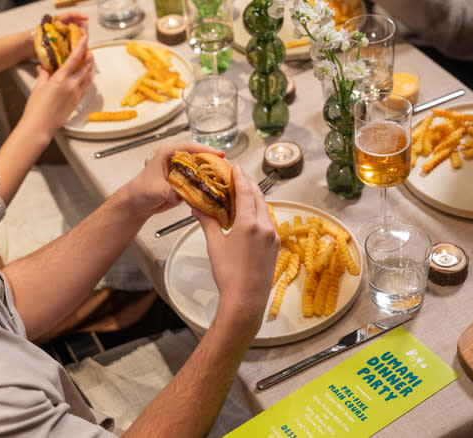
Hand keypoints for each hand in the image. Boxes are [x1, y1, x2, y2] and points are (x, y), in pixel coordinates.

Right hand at [20, 34, 93, 137]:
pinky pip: (85, 87)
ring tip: (88, 62)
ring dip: (89, 68)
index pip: (74, 58)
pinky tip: (84, 77)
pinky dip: (86, 79)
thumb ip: (43, 75)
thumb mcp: (39, 87)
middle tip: (88, 50)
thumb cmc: (37, 107)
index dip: (81, 46)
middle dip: (89, 57)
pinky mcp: (77, 102)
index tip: (86, 38)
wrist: (41, 125)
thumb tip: (43, 67)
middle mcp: (72, 85)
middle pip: (86, 67)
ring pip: (88, 77)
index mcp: (61, 79)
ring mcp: (76, 94)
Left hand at [24, 12, 88, 61]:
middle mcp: (61, 29)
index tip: (86, 18)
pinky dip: (77, 47)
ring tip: (84, 45)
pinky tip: (80, 52)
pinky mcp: (63, 46)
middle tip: (86, 37)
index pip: (69, 16)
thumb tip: (53, 36)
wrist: (25, 47)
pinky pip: (73, 45)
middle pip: (76, 26)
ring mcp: (63, 38)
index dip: (78, 16)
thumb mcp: (36, 33)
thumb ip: (44, 33)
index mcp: (55, 22)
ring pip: (76, 36)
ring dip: (81, 40)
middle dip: (83, 30)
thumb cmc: (29, 38)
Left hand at [125, 141, 222, 217]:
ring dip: (214, 173)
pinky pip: (201, 180)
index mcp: (168, 152)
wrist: (137, 203)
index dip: (206, 150)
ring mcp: (183, 170)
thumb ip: (169, 191)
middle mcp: (177, 158)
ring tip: (227, 178)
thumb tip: (180, 195)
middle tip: (228, 168)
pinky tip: (218, 188)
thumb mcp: (155, 190)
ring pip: (203, 168)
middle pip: (201, 156)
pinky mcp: (186, 180)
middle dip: (215, 162)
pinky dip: (209, 184)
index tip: (220, 154)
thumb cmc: (140, 190)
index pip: (191, 147)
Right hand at [196, 166, 279, 330]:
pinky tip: (248, 214)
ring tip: (241, 193)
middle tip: (237, 176)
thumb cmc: (229, 275)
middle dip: (248, 184)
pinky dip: (258, 212)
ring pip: (264, 208)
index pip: (245, 191)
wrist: (246, 300)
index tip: (235, 167)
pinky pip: (268, 221)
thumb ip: (208, 222)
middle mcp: (265, 226)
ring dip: (254, 198)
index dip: (240, 177)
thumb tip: (197, 207)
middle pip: (258, 197)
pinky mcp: (275, 245)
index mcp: (250, 223)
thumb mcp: (215, 245)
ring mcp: (273, 236)